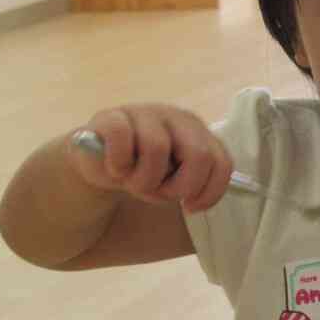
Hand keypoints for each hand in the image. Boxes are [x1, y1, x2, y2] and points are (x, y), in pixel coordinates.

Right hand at [67, 104, 232, 212]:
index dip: (209, 192)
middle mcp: (176, 117)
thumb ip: (195, 183)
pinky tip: (115, 170)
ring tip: (132, 183)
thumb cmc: (143, 173)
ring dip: (143, 180)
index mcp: (198, 133)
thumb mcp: (173, 182)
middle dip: (180, 186)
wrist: (98, 165)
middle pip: (198, 154)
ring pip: (157, 148)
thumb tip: (198, 197)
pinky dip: (119, 164)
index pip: (221, 163)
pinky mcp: (112, 117)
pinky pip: (122, 139)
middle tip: (160, 194)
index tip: (189, 207)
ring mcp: (144, 113)